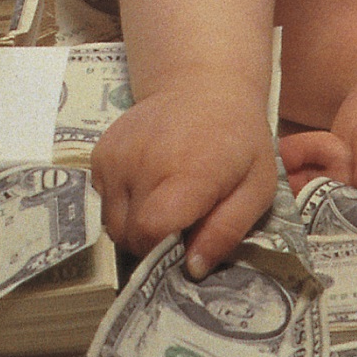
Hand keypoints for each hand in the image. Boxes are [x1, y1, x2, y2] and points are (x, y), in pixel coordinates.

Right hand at [90, 76, 277, 274]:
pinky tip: (149, 184)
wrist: (203, 86)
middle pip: (129, 235)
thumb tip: (192, 270)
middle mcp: (142, 164)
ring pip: (112, 222)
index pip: (151, 232)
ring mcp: (116, 157)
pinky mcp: (100, 153)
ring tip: (166, 202)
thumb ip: (226, 231)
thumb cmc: (238, 142)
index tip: (184, 247)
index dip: (164, 252)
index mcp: (186, 173)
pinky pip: (103, 200)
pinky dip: (123, 203)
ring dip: (136, 225)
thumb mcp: (256, 188)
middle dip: (152, 243)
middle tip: (181, 225)